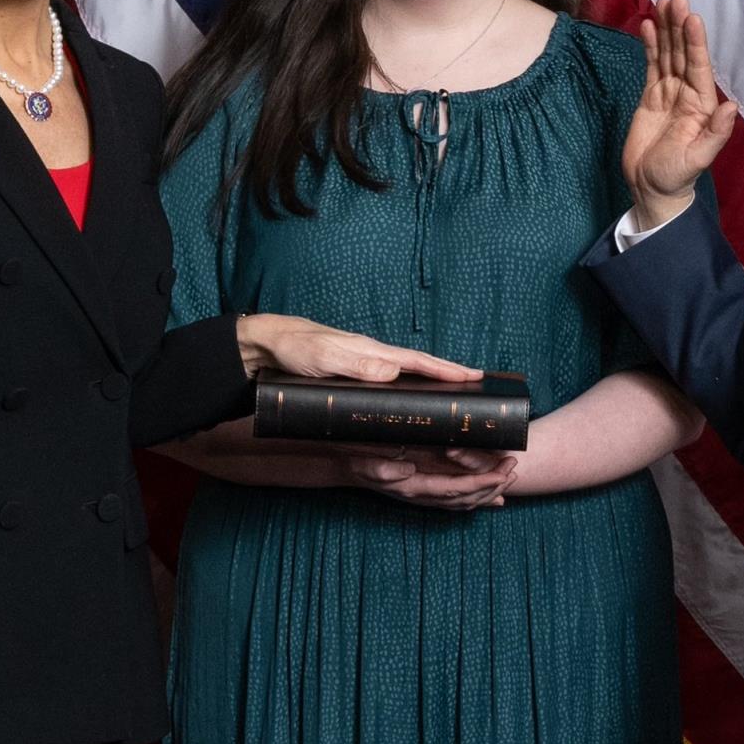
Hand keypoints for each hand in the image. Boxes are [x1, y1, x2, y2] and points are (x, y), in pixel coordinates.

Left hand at [237, 315, 478, 385]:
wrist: (266, 343)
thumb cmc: (293, 348)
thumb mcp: (323, 359)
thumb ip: (355, 365)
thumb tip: (393, 373)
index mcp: (371, 351)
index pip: (418, 361)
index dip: (447, 370)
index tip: (475, 375)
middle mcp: (372, 356)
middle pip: (419, 366)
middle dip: (449, 375)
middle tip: (477, 386)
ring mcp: (362, 364)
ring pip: (406, 374)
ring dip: (430, 382)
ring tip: (453, 395)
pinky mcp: (351, 373)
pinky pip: (389, 381)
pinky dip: (407, 387)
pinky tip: (409, 400)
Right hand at [338, 447, 516, 509]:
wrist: (345, 467)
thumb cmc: (355, 461)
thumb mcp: (364, 463)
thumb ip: (383, 469)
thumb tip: (407, 470)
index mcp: (414, 487)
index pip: (455, 489)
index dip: (482, 483)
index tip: (502, 474)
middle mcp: (423, 495)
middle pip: (466, 498)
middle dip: (493, 485)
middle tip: (514, 468)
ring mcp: (425, 494)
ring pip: (464, 501)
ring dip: (489, 491)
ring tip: (510, 477)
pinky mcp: (424, 488)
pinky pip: (455, 498)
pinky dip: (476, 497)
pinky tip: (493, 495)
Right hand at [623, 0, 737, 234]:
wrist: (652, 189)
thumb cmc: (677, 176)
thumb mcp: (698, 159)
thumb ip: (715, 134)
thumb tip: (732, 106)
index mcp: (702, 105)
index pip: (699, 66)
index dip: (695, 42)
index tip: (691, 17)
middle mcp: (687, 93)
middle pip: (682, 53)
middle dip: (678, 27)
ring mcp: (667, 92)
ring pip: (667, 54)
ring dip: (664, 30)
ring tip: (661, 2)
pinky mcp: (649, 96)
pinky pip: (651, 66)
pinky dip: (649, 46)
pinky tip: (647, 26)